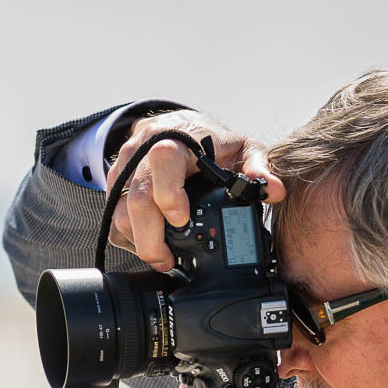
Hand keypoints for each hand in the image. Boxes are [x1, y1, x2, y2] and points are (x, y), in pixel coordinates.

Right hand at [106, 110, 286, 272]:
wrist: (176, 126)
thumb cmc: (208, 140)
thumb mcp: (240, 147)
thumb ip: (257, 167)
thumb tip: (273, 190)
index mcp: (173, 140)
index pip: (162, 163)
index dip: (169, 196)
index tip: (182, 221)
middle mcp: (141, 153)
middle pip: (136, 200)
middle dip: (150, 239)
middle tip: (168, 261)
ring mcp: (124, 170)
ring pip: (119, 213)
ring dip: (139, 242)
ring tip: (162, 258)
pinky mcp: (115, 186)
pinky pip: (113, 217)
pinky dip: (128, 237)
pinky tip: (148, 244)